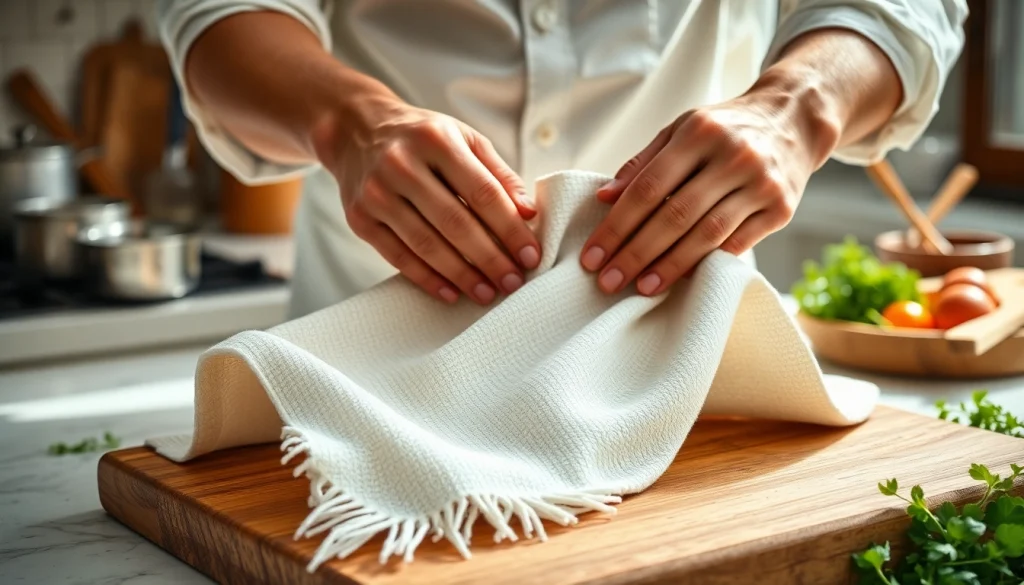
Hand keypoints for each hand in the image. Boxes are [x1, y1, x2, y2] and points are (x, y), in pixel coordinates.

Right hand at [315, 99, 540, 304]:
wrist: (356, 130)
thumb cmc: (422, 138)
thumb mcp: (464, 139)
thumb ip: (498, 175)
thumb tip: (528, 213)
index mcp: (436, 140)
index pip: (483, 193)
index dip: (510, 228)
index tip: (530, 255)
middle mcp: (402, 164)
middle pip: (455, 222)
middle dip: (490, 258)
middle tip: (513, 282)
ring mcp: (377, 193)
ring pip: (426, 244)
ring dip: (461, 274)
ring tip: (487, 293)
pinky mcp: (359, 218)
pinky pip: (398, 256)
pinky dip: (427, 278)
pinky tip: (451, 292)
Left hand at [580, 80, 840, 295]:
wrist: (794, 119)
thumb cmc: (726, 128)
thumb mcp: (682, 130)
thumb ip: (643, 163)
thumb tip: (604, 197)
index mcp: (699, 133)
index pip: (648, 187)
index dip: (617, 225)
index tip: (593, 256)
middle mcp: (733, 156)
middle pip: (675, 215)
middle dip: (636, 253)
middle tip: (609, 281)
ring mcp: (760, 184)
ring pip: (707, 234)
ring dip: (670, 266)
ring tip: (642, 287)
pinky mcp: (781, 209)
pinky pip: (738, 244)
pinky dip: (707, 263)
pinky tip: (682, 280)